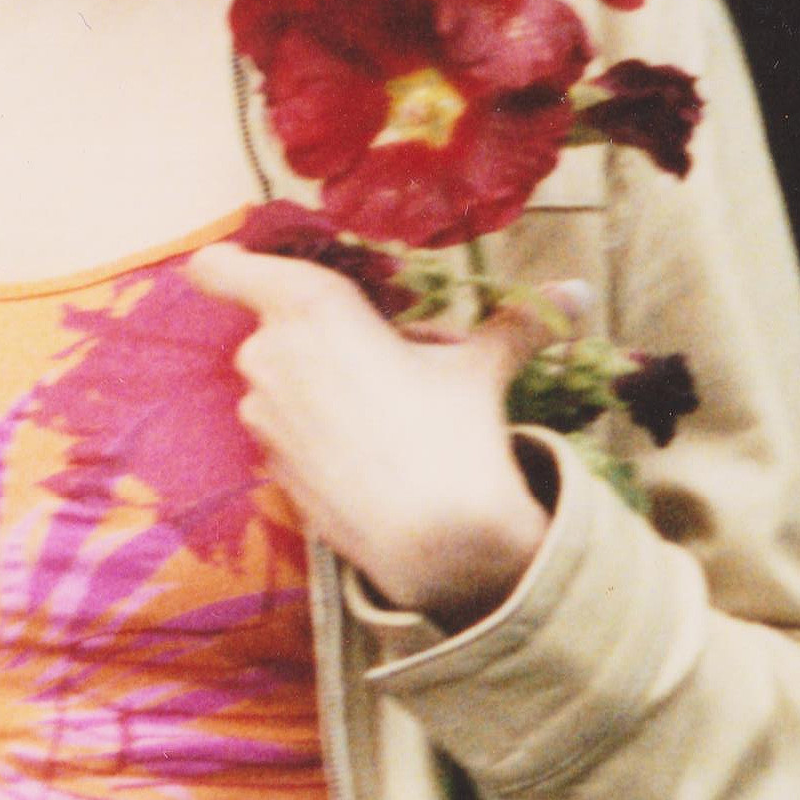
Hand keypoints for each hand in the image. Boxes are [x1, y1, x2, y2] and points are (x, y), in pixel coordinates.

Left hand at [184, 242, 558, 626]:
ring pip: (288, 376)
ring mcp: (259, 412)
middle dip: (330, 333)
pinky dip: (319, 424)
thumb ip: (515, 324)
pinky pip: (290, 423)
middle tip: (396, 351)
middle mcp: (267, 354)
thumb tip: (576, 291)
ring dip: (326, 380)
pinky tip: (372, 446)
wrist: (433, 536)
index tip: (254, 266)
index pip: (222, 266)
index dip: (230, 263)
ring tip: (394, 404)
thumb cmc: (452, 432)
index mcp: (308, 307)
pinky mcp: (266, 460)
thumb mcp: (482, 367)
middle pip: (282, 324)